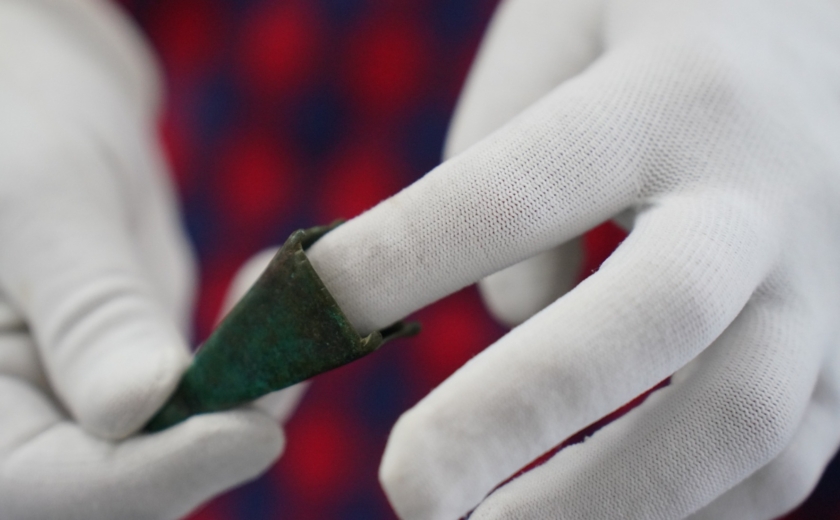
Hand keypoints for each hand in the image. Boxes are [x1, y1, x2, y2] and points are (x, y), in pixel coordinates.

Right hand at [0, 2, 288, 517]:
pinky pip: (200, 408)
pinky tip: (262, 296)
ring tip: (289, 312)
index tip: (255, 433)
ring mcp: (77, 407)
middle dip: (213, 444)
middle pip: (118, 489)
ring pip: (173, 455)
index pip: (44, 484)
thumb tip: (143, 409)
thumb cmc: (19, 128)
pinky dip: (250, 371)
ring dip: (245, 403)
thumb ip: (90, 309)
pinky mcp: (133, 383)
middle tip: (287, 362)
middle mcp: (16, 423)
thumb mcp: (44, 203)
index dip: (154, 474)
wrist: (40, 108)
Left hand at [305, 0, 839, 516]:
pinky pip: (775, 459)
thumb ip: (509, 168)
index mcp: (674, 94)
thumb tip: (508, 314)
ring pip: (739, 420)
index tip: (310, 316)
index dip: (403, 259)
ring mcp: (826, 281)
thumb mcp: (570, 33)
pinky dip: (674, 508)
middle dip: (517, 416)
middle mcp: (765, 192)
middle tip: (408, 493)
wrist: (835, 40)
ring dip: (604, 502)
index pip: (520, 190)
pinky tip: (590, 512)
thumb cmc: (670, 27)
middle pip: (652, 319)